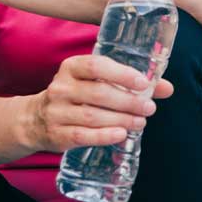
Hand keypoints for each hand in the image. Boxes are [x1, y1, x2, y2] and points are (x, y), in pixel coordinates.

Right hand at [24, 54, 174, 152]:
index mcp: (71, 67)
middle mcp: (61, 87)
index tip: (143, 83)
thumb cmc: (76, 96)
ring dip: (121, 120)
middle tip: (149, 108)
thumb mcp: (95, 82)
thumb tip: (166, 88)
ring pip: (93, 115)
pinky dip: (104, 135)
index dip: (121, 73)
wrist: (35, 119)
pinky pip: (82, 135)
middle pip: (98, 93)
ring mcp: (57, 111)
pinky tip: (121, 135)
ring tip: (140, 122)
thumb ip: (129, 83)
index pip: (96, 65)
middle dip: (128, 101)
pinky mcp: (57, 134)